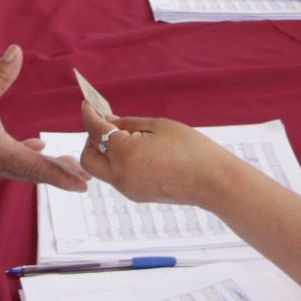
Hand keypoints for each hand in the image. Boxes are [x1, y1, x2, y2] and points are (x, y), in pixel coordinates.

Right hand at [0, 46, 89, 191]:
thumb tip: (17, 51)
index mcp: (1, 154)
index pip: (40, 168)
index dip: (63, 175)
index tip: (83, 184)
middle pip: (36, 174)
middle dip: (60, 174)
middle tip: (84, 178)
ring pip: (23, 171)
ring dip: (44, 168)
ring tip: (64, 164)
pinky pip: (10, 165)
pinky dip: (26, 159)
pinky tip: (33, 146)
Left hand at [77, 103, 237, 206]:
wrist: (213, 181)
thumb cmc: (190, 148)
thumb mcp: (158, 126)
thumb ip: (128, 123)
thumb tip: (107, 121)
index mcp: (125, 153)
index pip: (96, 131)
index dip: (90, 115)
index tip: (88, 104)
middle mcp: (120, 174)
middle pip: (89, 157)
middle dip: (92, 139)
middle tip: (108, 125)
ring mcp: (127, 188)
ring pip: (101, 169)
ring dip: (105, 152)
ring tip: (127, 137)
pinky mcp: (136, 195)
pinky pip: (116, 176)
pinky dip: (117, 162)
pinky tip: (137, 152)